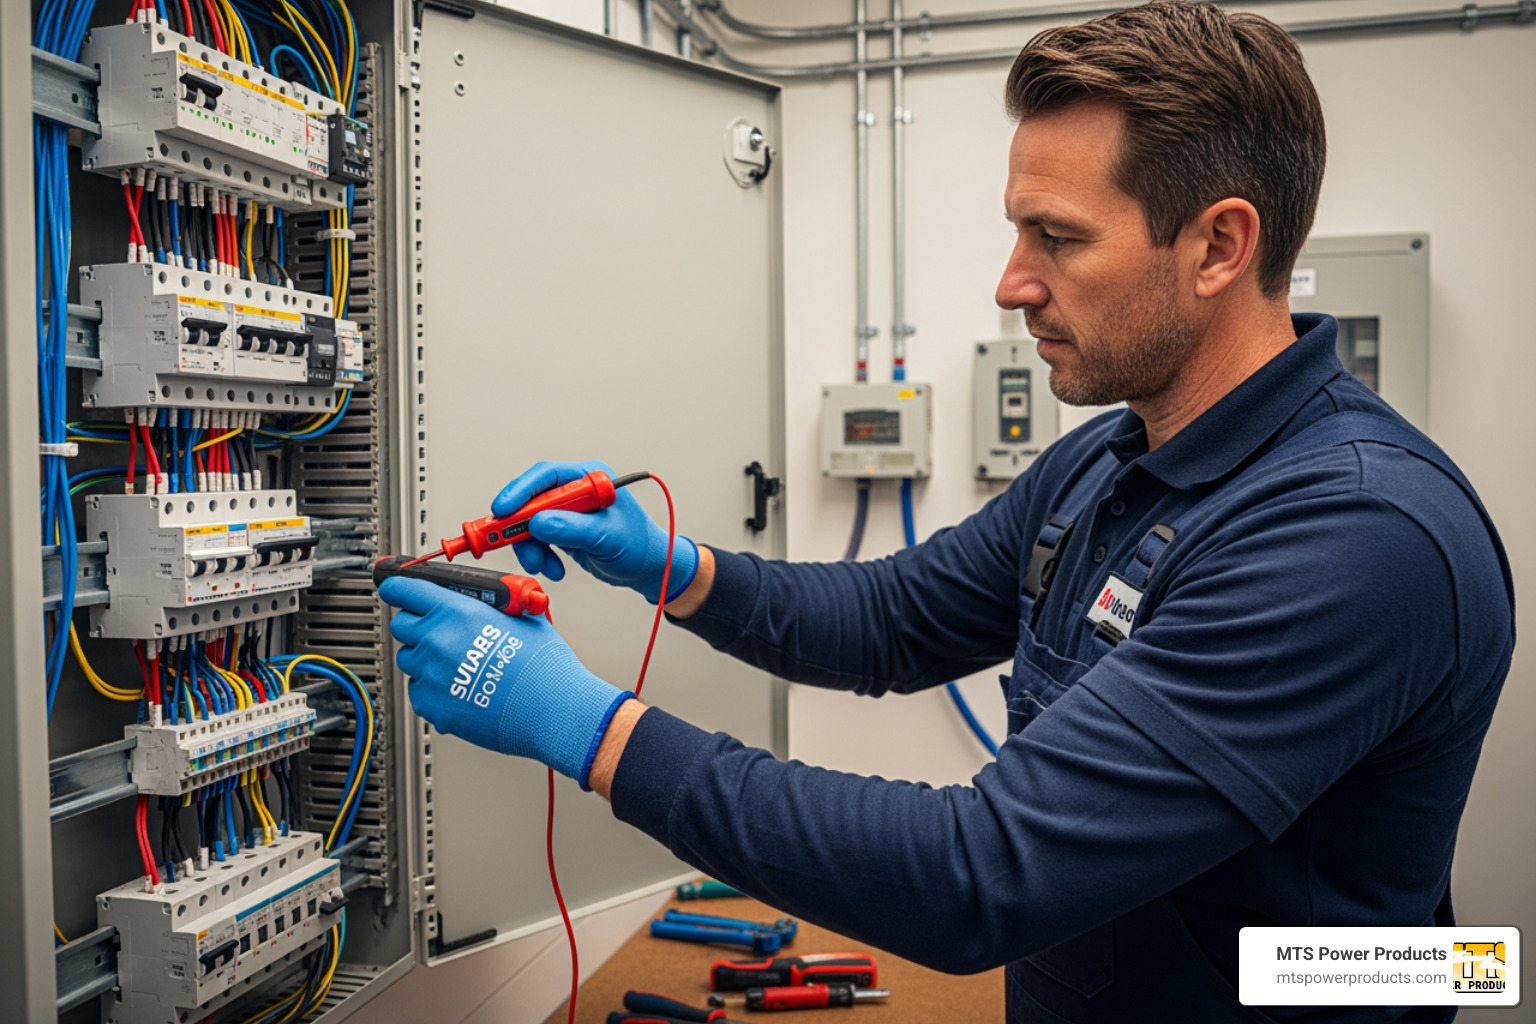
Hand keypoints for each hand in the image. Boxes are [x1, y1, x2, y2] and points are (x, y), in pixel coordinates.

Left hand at [379, 576, 633, 787]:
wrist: (553, 710)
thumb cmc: (544, 666)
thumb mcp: (521, 616)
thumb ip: (489, 606)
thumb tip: (480, 602)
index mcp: (457, 612)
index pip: (405, 590)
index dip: (397, 588)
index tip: (394, 589)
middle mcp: (437, 641)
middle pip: (401, 625)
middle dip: (417, 625)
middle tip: (440, 633)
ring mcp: (431, 675)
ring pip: (409, 660)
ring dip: (425, 658)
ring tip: (458, 666)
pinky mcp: (432, 706)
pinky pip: (418, 691)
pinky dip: (433, 689)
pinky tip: (461, 689)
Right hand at [492, 459, 698, 604]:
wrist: (648, 569)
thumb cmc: (639, 545)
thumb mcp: (607, 537)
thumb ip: (573, 528)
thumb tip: (539, 522)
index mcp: (590, 478)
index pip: (547, 476)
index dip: (520, 491)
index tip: (503, 509)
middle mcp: (576, 491)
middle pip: (532, 500)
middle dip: (520, 526)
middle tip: (505, 541)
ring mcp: (568, 511)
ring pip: (531, 523)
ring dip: (530, 546)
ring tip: (543, 565)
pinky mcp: (563, 530)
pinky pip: (538, 539)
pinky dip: (540, 555)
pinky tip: (554, 567)